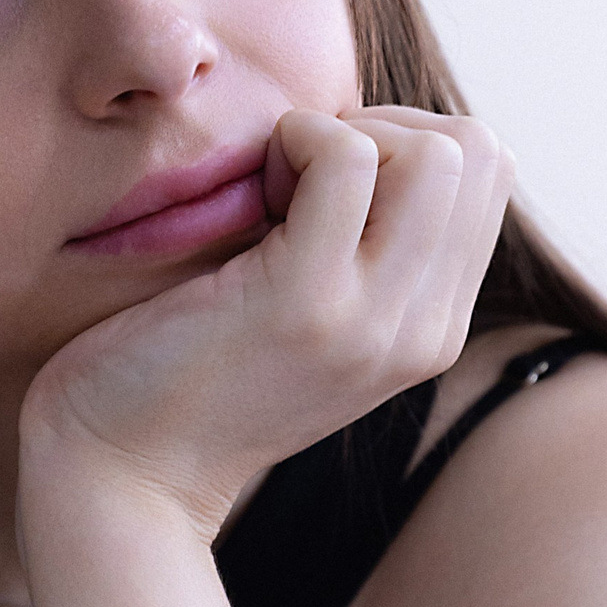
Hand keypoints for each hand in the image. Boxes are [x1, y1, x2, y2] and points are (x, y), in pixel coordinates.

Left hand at [21, 107, 513, 543]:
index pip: (488, 173)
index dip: (402, 143)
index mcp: (432, 331)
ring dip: (343, 132)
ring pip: (439, 150)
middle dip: (384, 127)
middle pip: (479, 152)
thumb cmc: (182, 377)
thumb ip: (359, 250)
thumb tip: (373, 138)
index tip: (316, 188)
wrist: (118, 478)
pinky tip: (251, 188)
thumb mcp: (303, 317)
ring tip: (275, 189)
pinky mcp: (305, 302)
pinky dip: (297, 136)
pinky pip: (347, 157)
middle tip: (294, 181)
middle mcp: (423, 331)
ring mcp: (374, 319)